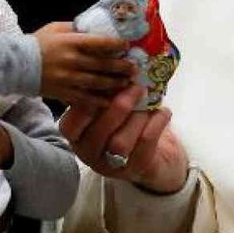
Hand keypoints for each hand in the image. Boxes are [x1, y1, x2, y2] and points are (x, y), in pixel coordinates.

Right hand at [33, 22, 135, 107]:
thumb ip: (76, 28)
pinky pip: (86, 99)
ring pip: (98, 83)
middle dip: (122, 67)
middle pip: (104, 65)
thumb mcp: (56, 28)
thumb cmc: (37, 43)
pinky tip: (111, 101)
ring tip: (127, 83)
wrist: (16, 65)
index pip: (100, 43)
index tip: (127, 46)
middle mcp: (73, 60)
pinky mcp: (64, 92)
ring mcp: (69, 78)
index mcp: (72, 42)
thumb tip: (95, 28)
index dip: (117, 45)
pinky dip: (100, 101)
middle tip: (135, 68)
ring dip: (115, 83)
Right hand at [59, 86, 189, 193]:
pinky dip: (156, 124)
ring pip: (120, 143)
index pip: (70, 125)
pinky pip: (145, 145)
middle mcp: (89, 154)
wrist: (149, 156)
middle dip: (118, 107)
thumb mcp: (108, 108)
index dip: (86, 105)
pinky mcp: (136, 169)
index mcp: (77, 137)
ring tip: (148, 98)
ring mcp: (111, 165)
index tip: (105, 84)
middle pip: (99, 133)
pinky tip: (163, 111)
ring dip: (138, 116)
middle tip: (135, 86)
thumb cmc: (123, 124)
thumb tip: (116, 63)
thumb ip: (105, 93)